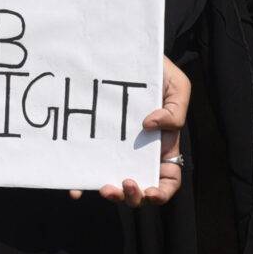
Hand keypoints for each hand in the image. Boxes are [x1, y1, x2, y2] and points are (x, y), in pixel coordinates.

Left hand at [70, 57, 190, 207]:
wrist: (129, 56)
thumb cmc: (158, 73)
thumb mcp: (177, 86)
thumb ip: (176, 110)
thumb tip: (151, 126)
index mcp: (162, 146)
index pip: (168, 179)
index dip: (162, 192)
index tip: (151, 191)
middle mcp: (139, 154)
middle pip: (140, 189)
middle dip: (134, 197)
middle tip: (124, 183)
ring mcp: (116, 152)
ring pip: (115, 185)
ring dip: (113, 195)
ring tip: (104, 188)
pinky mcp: (95, 145)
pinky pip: (87, 169)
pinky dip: (81, 184)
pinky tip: (75, 189)